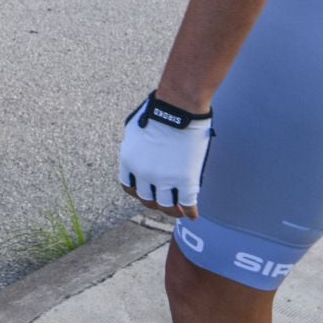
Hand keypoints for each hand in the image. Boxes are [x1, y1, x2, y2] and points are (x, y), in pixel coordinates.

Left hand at [118, 92, 212, 219]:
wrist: (177, 108)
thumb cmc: (158, 111)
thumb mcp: (134, 129)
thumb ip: (135, 146)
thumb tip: (140, 153)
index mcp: (129, 161)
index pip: (129, 187)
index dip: (138, 192)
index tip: (146, 192)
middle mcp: (143, 174)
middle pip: (147, 199)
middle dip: (155, 202)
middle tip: (164, 203)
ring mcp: (164, 179)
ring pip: (166, 206)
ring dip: (173, 211)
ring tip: (179, 211)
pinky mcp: (185, 180)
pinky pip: (188, 204)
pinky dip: (190, 212)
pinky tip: (194, 214)